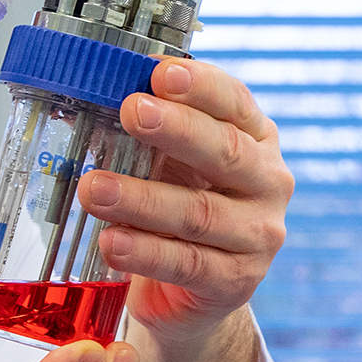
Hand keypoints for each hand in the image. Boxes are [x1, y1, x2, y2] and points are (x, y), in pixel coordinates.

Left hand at [76, 58, 291, 357]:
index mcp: (256, 138)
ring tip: (93, 188)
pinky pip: (188, 265)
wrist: (190, 288)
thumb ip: (150, 130)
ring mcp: (258, 236)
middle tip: (130, 111)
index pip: (235, 102)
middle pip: (225, 152)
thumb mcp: (170, 160)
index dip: (200, 86)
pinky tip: (111, 242)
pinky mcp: (236, 282)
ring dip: (141, 199)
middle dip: (176, 130)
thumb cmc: (179, 203)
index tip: (160, 73)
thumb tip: (96, 92)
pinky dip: (145, 253)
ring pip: (199, 214)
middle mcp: (268, 183)